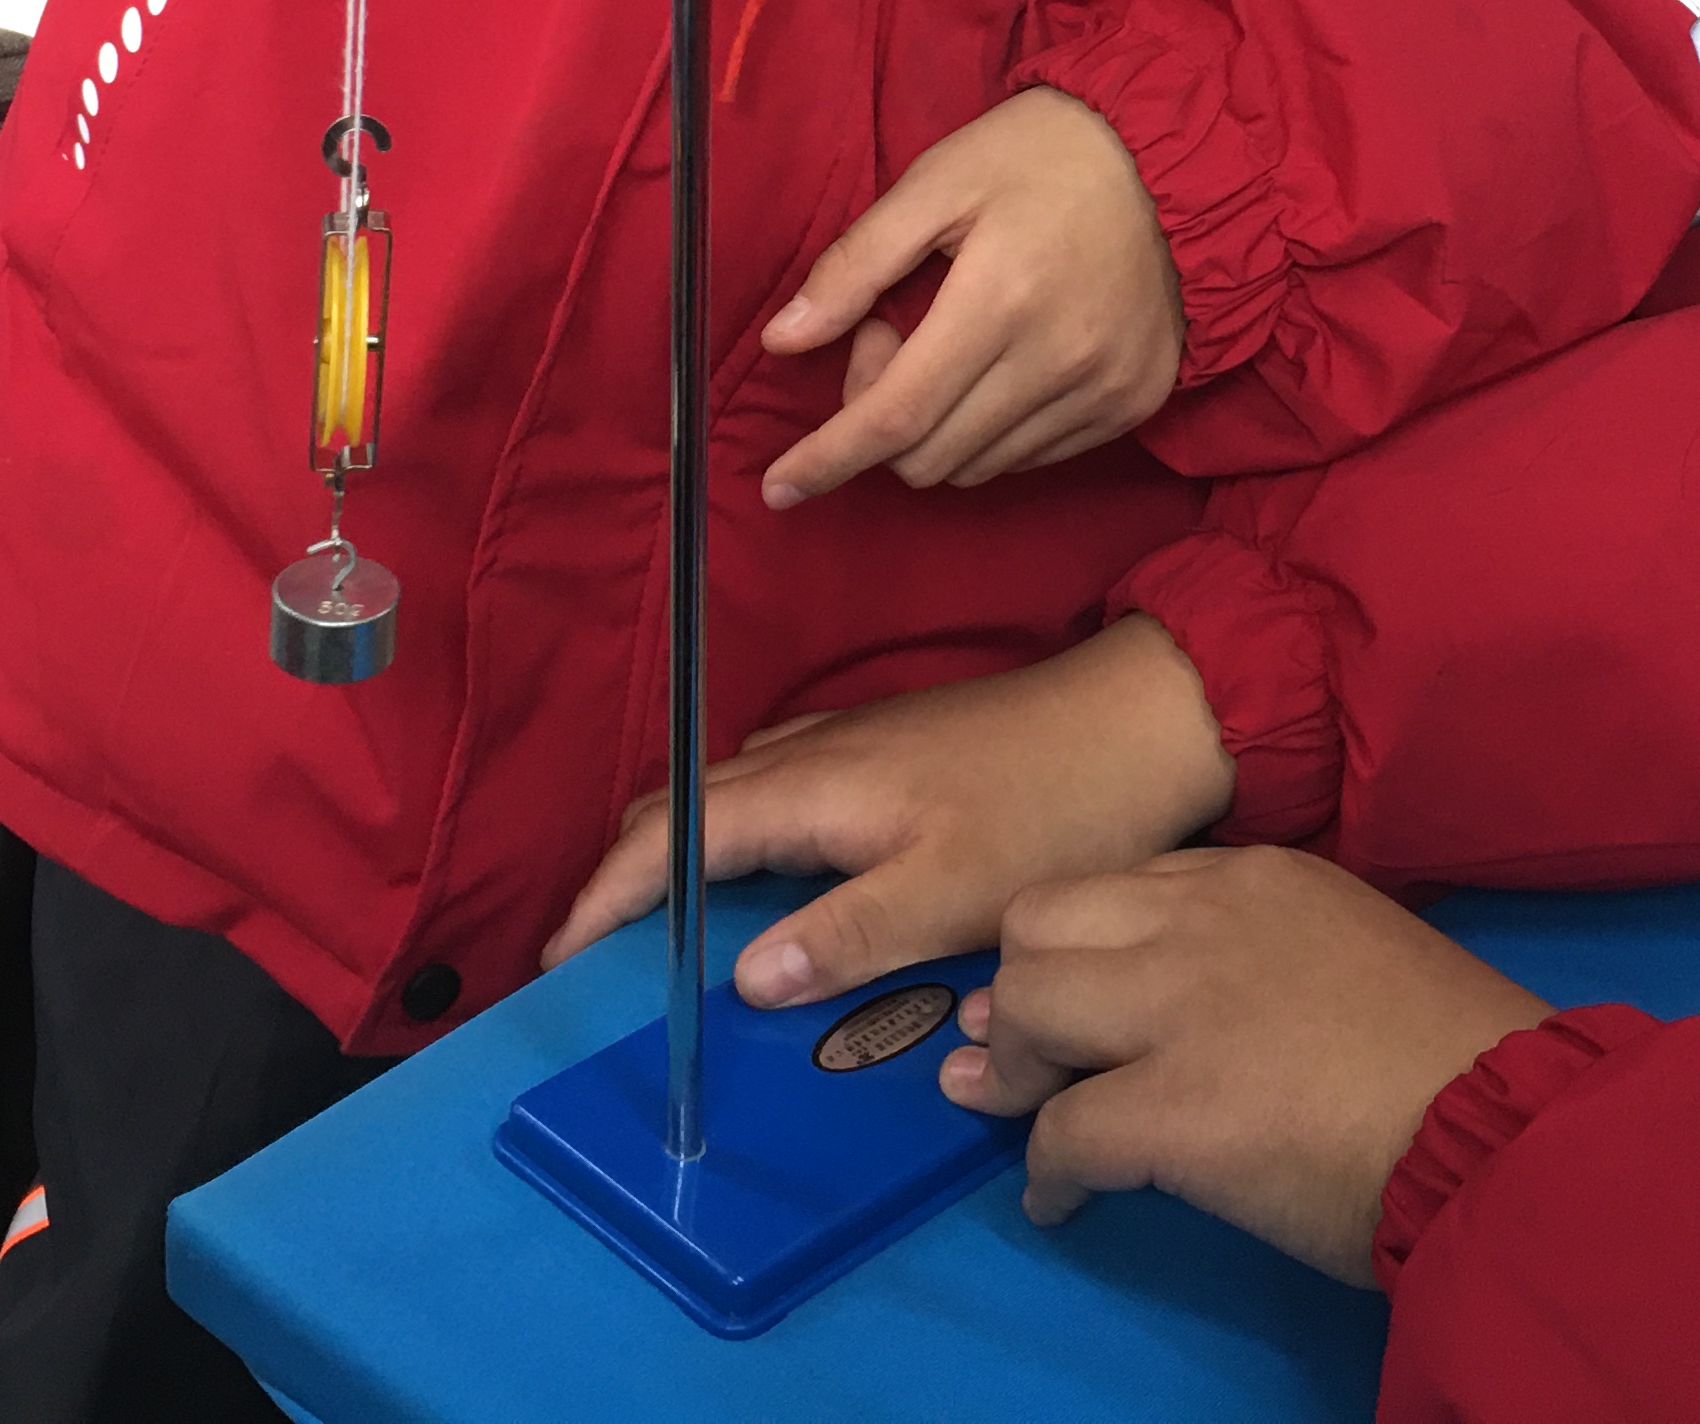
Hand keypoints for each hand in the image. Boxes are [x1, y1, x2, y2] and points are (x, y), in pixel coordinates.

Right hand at [540, 615, 1234, 996]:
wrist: (1143, 723)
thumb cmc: (1055, 812)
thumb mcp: (953, 896)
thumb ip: (842, 936)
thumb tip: (739, 977)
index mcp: (811, 789)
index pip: (669, 838)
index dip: (604, 898)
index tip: (557, 960)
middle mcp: (811, 752)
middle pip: (682, 806)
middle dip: (623, 877)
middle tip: (595, 960)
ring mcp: (848, 741)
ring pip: (726, 793)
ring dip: (678, 854)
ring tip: (662, 933)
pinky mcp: (884, 747)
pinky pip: (772, 787)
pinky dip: (734, 835)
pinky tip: (766, 883)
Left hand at [761, 88, 1183, 506]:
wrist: (1174, 155)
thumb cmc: (1040, 155)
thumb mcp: (936, 180)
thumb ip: (856, 263)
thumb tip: (783, 340)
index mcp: (1001, 299)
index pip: (896, 416)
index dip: (830, 458)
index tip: (779, 486)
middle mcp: (1058, 361)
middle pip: (931, 457)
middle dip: (879, 419)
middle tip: (887, 334)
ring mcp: (1104, 390)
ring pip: (979, 467)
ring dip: (935, 428)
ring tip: (946, 342)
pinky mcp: (1135, 401)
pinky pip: (1034, 456)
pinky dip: (990, 431)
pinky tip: (994, 364)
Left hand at [942, 849, 1552, 1285]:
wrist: (1509, 1127)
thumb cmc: (1457, 1054)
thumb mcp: (1354, 950)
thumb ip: (1264, 955)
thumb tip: (1187, 1010)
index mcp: (1256, 876)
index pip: (1114, 884)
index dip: (1072, 943)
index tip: (1057, 990)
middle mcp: (1202, 918)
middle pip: (1038, 922)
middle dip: (1020, 991)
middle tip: (1024, 1056)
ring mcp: (1181, 1007)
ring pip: (1028, 1006)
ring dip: (1015, 1070)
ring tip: (1034, 1121)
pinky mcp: (1174, 1107)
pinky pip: (1062, 1132)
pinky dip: (1048, 1173)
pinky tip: (1062, 1203)